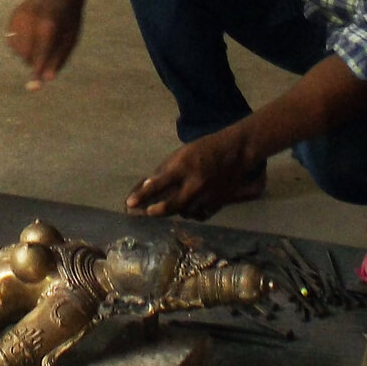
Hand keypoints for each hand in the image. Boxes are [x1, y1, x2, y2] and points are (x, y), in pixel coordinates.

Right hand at [6, 0, 84, 88]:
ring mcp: (19, 15)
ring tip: (41, 40)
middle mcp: (31, 19)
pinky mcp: (13, 15)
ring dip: (27, 53)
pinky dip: (19, 45)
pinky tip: (30, 36)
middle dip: (35, 61)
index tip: (33, 88)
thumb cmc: (70, 17)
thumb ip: (59, 59)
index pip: (41, 54)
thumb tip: (46, 79)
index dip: (37, 71)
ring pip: (17, 49)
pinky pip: (11, 40)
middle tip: (47, 53)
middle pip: (26, 54)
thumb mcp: (71, 38)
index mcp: (49, 25)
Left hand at [126, 126, 264, 220]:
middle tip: (149, 211)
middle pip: (171, 206)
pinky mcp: (217, 204)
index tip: (129, 203)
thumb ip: (164, 171)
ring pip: (184, 212)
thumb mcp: (180, 154)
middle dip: (157, 211)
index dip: (142, 196)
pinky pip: (198, 215)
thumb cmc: (203, 150)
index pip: (158, 184)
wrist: (236, 152)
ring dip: (175, 210)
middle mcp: (195, 183)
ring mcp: (207, 196)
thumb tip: (145, 187)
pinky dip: (191, 213)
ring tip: (171, 203)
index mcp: (183, 167)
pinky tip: (189, 206)